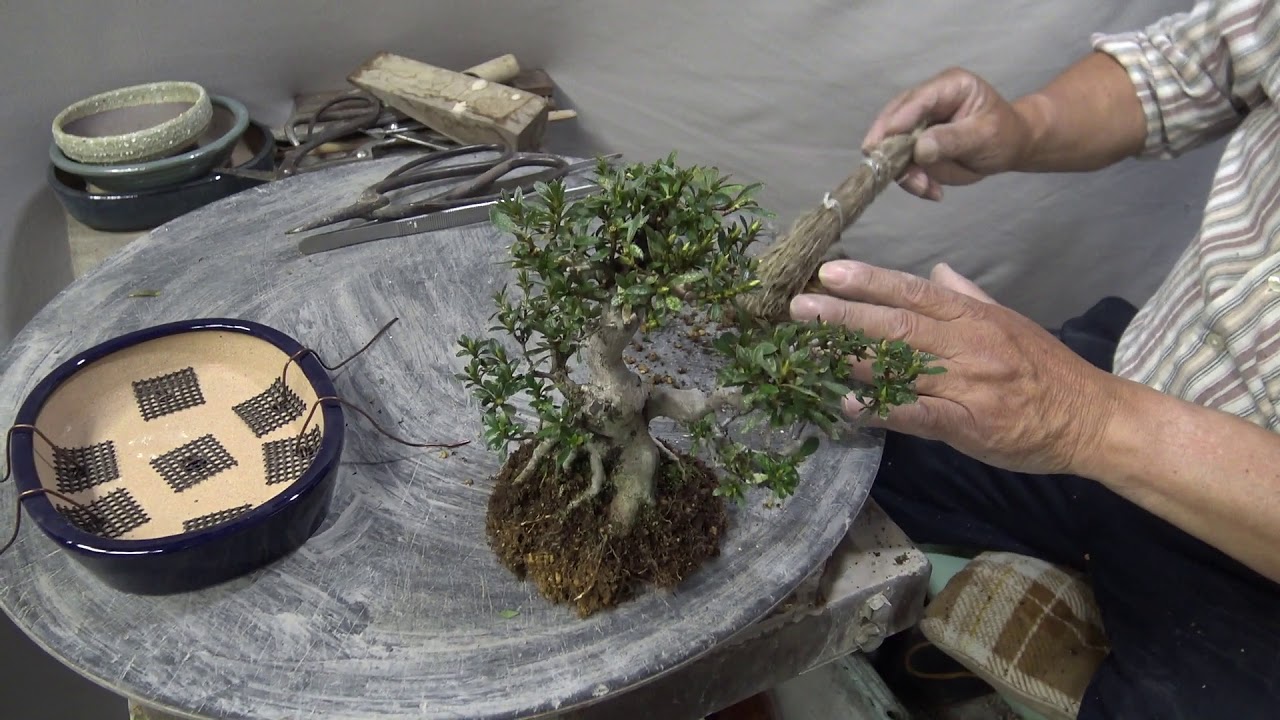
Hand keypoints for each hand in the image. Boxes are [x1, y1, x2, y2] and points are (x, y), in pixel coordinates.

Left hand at [789, 260, 1118, 474]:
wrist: (1091, 418)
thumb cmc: (1047, 370)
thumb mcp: (1010, 321)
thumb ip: (968, 297)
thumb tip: (936, 272)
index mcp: (975, 317)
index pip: (913, 291)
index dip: (869, 280)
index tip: (830, 272)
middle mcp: (967, 345)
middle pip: (896, 325)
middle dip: (844, 315)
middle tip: (799, 308)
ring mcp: (967, 385)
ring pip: (900, 366)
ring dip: (850, 357)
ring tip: (808, 350)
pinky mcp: (968, 425)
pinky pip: (916, 414)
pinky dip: (880, 408)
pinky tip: (847, 404)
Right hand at [863, 67, 1037, 199]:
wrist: (1010, 147)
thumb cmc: (1004, 134)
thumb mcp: (984, 136)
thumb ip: (952, 140)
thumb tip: (919, 149)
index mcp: (949, 86)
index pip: (918, 99)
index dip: (898, 120)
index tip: (881, 142)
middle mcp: (928, 101)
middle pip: (895, 121)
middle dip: (893, 151)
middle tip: (895, 173)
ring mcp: (919, 124)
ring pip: (895, 148)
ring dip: (906, 172)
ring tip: (927, 188)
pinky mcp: (915, 145)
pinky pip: (904, 165)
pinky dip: (914, 181)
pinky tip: (933, 191)